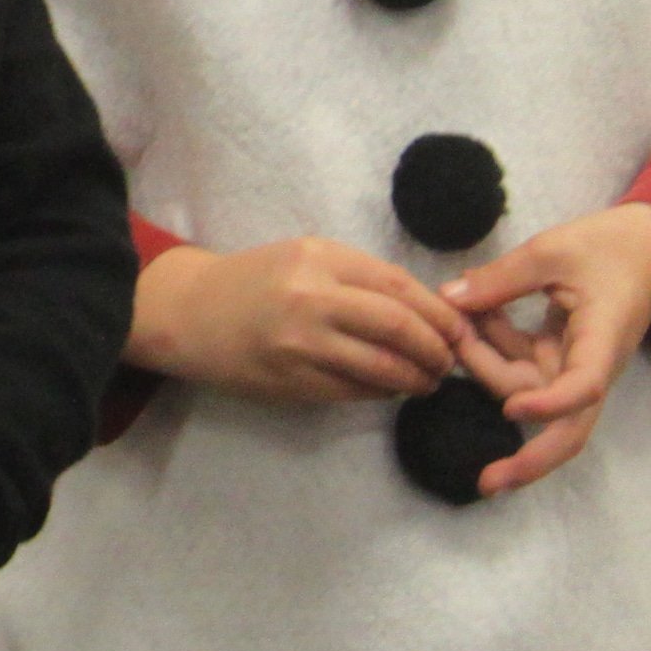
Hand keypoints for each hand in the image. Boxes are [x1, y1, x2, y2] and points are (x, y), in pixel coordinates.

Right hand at [130, 236, 490, 402]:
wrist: (191, 312)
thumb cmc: (256, 281)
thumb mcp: (306, 259)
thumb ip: (359, 278)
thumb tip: (428, 309)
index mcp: (319, 257)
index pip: (398, 286)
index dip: (438, 313)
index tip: (460, 329)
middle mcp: (310, 298)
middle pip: (397, 327)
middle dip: (435, 349)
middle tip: (449, 360)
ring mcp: (299, 344)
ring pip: (380, 368)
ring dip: (415, 379)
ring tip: (428, 381)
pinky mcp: (291, 382)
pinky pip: (353, 392)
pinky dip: (382, 393)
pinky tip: (391, 389)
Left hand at [440, 203, 650, 494]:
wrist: (650, 246)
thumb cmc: (610, 246)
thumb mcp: (552, 251)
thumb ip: (502, 278)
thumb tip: (448, 299)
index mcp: (601, 343)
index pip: (583, 389)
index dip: (549, 406)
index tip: (511, 410)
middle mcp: (589, 368)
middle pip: (562, 427)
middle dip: (526, 458)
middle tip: (476, 451)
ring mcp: (573, 368)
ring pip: (525, 392)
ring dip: (486, 365)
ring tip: (455, 317)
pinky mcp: (558, 359)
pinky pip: (520, 367)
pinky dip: (493, 345)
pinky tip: (471, 312)